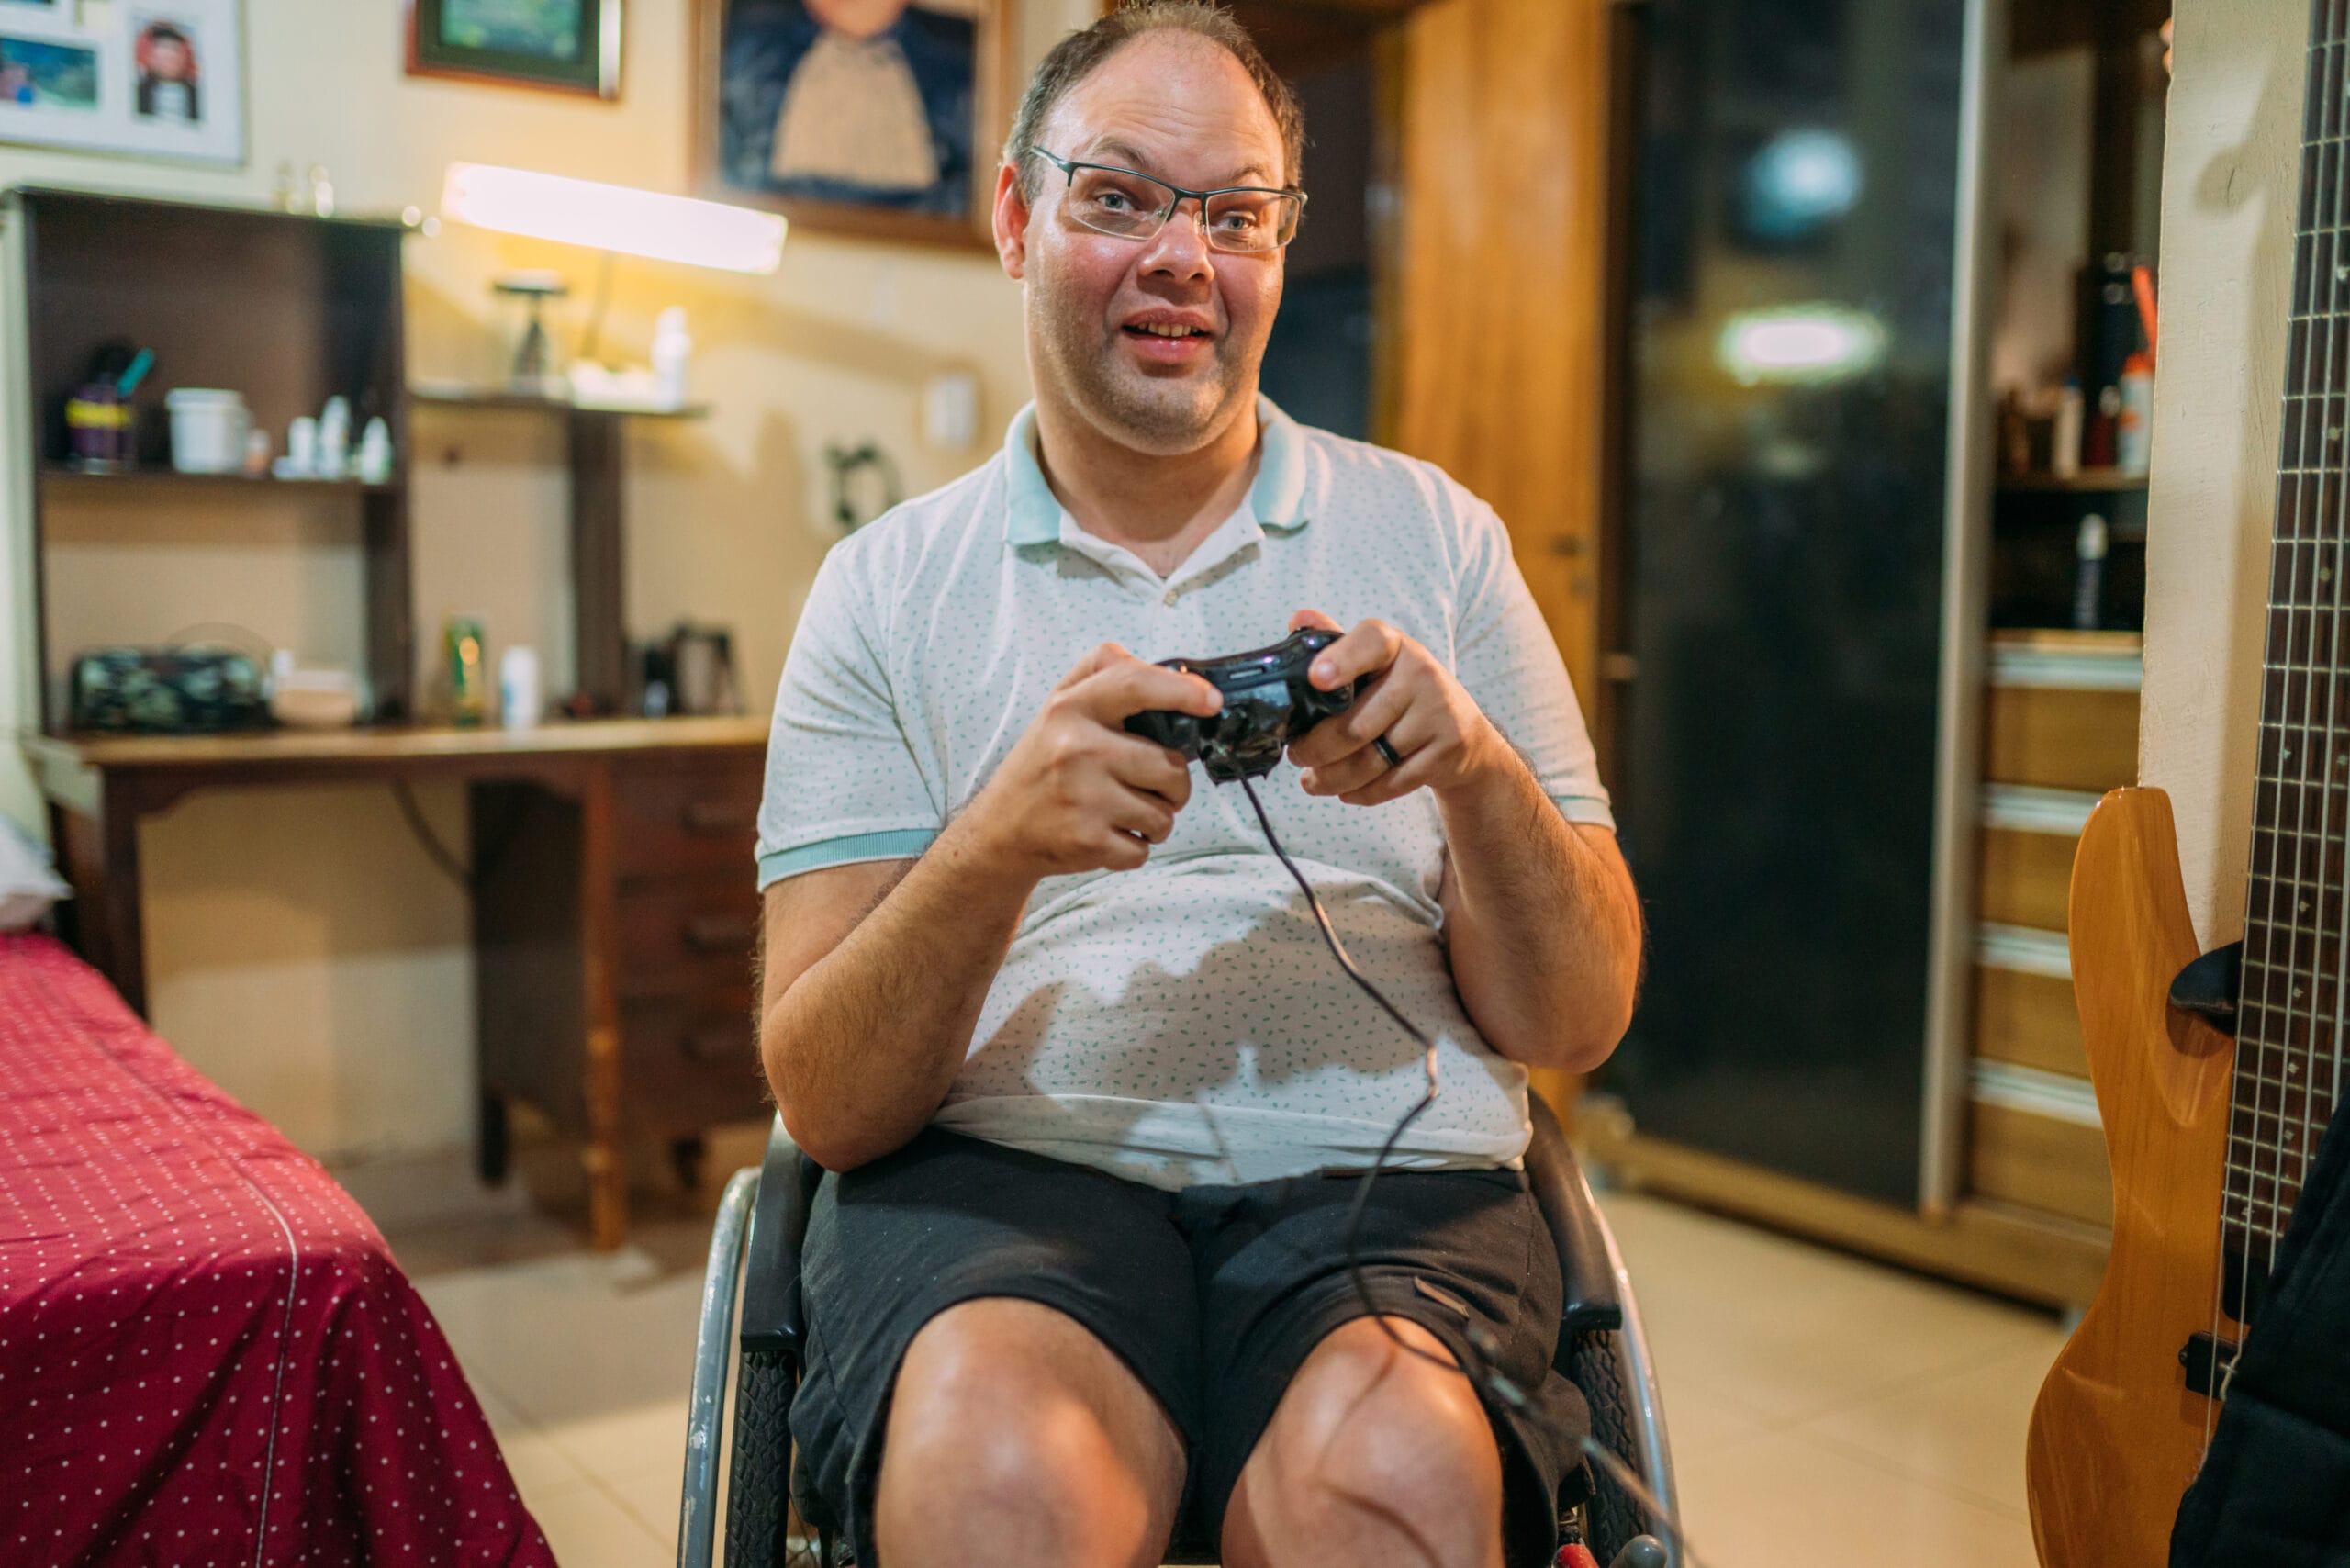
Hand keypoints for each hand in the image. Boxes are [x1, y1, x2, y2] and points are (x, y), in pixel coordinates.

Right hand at [965, 643, 1220, 877]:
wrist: (1001, 829)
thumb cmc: (1044, 763)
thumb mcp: (1060, 706)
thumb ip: (1108, 677)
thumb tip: (1177, 674)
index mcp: (1070, 708)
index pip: (1135, 684)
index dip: (1182, 691)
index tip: (1212, 702)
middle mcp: (1076, 749)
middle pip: (1170, 765)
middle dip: (1174, 783)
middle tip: (1150, 784)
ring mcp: (1083, 797)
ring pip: (1165, 813)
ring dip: (1157, 818)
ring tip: (1126, 811)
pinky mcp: (1087, 840)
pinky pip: (1144, 849)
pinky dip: (1135, 847)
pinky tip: (1110, 833)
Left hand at [1283, 609, 1505, 805]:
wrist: (1464, 735)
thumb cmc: (1404, 695)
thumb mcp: (1376, 665)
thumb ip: (1336, 644)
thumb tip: (1298, 618)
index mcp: (1396, 646)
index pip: (1370, 642)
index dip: (1342, 660)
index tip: (1316, 678)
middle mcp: (1422, 674)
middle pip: (1355, 724)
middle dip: (1315, 748)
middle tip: (1297, 755)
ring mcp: (1439, 713)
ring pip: (1370, 760)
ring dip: (1331, 777)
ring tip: (1312, 781)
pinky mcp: (1447, 750)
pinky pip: (1392, 782)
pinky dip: (1362, 792)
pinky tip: (1345, 791)